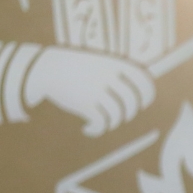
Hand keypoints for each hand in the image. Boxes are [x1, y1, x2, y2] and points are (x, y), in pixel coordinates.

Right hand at [24, 47, 155, 135]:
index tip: (142, 104)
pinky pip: (101, 123)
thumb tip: (136, 95)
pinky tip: (88, 129)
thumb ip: (117, 73)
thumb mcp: (99, 62)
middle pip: (132, 102)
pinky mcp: (85, 103)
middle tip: (120, 116)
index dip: (147, 96)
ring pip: (117, 115)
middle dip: (129, 113)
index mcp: (115, 64)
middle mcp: (109, 76)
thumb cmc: (75, 67)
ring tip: (103, 122)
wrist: (45, 67)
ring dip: (112, 123)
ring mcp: (98, 90)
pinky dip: (97, 130)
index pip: (144, 81)